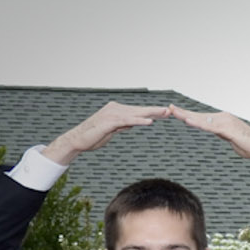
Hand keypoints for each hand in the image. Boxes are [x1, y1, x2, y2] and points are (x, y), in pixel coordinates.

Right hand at [42, 101, 168, 165]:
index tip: (165, 113)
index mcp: (117, 111)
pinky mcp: (109, 122)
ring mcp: (112, 114)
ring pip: (135, 113)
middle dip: (155, 111)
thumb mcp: (113, 130)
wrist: (78, 140)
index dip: (152, 112)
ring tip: (164, 114)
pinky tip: (150, 122)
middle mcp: (115, 109)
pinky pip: (127, 121)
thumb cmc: (94, 136)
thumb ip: (123, 125)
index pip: (138, 111)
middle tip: (170, 111)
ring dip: (151, 114)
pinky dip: (139, 121)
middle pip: (139, 110)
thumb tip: (132, 123)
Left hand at [167, 105, 249, 173]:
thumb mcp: (231, 138)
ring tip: (175, 113)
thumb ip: (222, 134)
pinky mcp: (229, 129)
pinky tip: (189, 121)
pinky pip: (210, 127)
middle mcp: (223, 117)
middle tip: (168, 108)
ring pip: (203, 120)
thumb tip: (216, 132)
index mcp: (222, 120)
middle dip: (183, 112)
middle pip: (200, 116)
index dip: (188, 114)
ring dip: (188, 116)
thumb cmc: (249, 146)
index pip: (202, 117)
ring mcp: (226, 122)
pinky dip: (199, 124)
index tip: (175, 112)